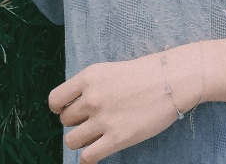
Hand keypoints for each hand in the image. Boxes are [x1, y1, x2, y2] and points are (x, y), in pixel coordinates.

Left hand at [49, 50, 200, 163]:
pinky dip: (88, 159)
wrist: (170, 80)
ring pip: (72, 140)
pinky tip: (96, 153)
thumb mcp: (108, 71)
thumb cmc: (142, 74)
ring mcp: (103, 119)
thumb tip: (73, 108)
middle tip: (93, 120)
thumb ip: (89, 87)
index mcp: (88, 77)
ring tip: (95, 136)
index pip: (56, 100)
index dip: (60, 108)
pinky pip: (88, 157)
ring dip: (81, 140)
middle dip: (77, 122)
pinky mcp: (117, 138)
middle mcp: (92, 98)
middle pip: (66, 121)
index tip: (67, 111)